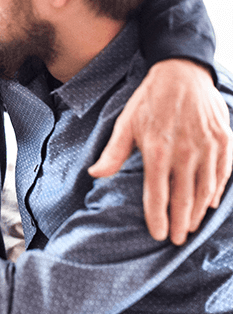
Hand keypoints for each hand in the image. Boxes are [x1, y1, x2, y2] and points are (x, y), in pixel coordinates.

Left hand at [89, 59, 232, 244]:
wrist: (181, 72)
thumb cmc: (149, 100)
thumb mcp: (126, 124)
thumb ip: (114, 153)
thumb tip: (94, 175)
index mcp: (157, 152)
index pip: (157, 195)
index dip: (157, 218)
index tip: (158, 235)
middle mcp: (184, 153)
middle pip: (183, 198)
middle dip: (180, 223)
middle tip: (177, 241)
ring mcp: (207, 148)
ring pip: (205, 190)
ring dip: (198, 212)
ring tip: (192, 227)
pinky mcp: (224, 141)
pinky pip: (223, 173)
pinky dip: (217, 191)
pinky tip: (210, 204)